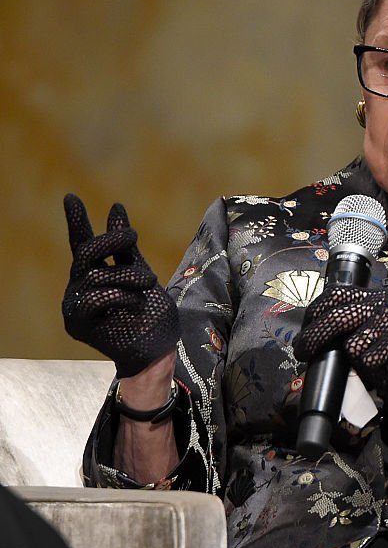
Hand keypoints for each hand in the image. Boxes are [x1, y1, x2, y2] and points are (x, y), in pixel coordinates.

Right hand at [62, 194, 179, 377]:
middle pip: (85, 252)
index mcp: (94, 274)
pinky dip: (119, 296)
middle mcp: (79, 287)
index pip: (81, 243)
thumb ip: (125, 247)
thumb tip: (115, 208)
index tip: (70, 197)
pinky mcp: (77, 324)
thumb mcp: (141, 272)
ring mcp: (75, 306)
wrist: (157, 350)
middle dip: (110, 239)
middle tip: (132, 235)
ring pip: (95, 275)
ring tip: (147, 283)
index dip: (76, 221)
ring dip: (126, 275)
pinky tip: (134, 302)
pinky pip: (94, 299)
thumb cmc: (151, 315)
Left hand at [293, 284, 387, 424]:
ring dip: (351, 365)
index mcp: (368, 297)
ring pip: (352, 345)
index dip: (313, 313)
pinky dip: (370, 376)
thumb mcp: (360, 334)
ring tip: (363, 371)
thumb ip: (340, 328)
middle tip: (302, 353)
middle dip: (313, 338)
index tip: (303, 332)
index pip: (334, 295)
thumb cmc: (383, 358)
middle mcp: (382, 302)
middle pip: (337, 317)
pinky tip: (380, 377)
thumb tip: (306, 339)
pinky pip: (369, 362)